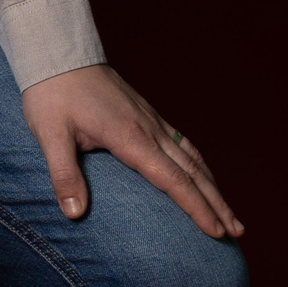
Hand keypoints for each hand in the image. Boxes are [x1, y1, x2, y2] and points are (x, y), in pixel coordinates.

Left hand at [21, 63, 242, 238]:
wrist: (58, 53)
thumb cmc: (51, 94)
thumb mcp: (49, 134)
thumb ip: (64, 174)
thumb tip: (74, 214)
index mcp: (130, 137)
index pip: (173, 179)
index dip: (196, 208)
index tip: (216, 232)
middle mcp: (149, 129)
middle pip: (193, 172)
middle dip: (217, 203)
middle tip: (237, 233)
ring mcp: (151, 120)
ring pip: (192, 157)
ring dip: (213, 186)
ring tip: (229, 214)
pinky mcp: (147, 114)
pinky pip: (182, 143)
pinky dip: (199, 166)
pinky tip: (202, 177)